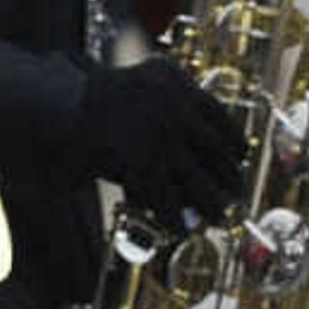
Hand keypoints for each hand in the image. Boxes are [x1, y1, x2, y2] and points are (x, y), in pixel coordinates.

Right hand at [57, 55, 248, 222]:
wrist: (66, 106)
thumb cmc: (101, 96)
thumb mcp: (145, 79)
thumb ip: (173, 94)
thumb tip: (202, 119)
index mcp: (178, 85)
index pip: (219, 117)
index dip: (235, 140)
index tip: (242, 156)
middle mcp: (175, 109)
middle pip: (215, 150)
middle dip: (230, 176)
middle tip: (237, 191)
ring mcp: (161, 137)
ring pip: (198, 180)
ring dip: (212, 203)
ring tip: (218, 216)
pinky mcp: (144, 162)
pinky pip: (167, 198)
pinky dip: (176, 217)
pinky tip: (182, 229)